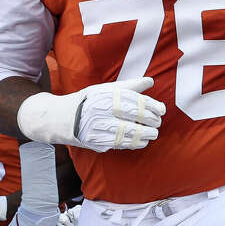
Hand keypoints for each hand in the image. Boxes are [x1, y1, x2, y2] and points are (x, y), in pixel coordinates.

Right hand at [17, 77, 165, 151]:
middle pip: (134, 116)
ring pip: (129, 133)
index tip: (161, 110)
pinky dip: (134, 143)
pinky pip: (120, 144)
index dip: (152, 107)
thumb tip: (150, 81)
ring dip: (145, 135)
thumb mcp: (106, 90)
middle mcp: (102, 111)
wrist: (63, 119)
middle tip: (157, 123)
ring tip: (153, 134)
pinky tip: (141, 141)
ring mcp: (99, 128)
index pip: (135, 101)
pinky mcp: (97, 142)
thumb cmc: (89, 101)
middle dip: (151, 121)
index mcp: (106, 96)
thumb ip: (129, 86)